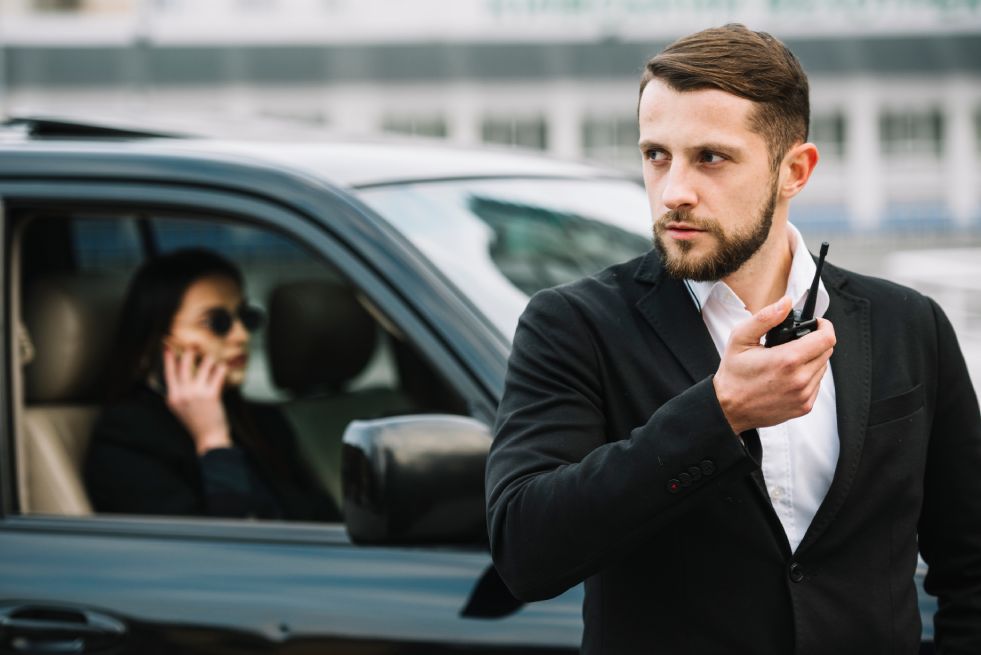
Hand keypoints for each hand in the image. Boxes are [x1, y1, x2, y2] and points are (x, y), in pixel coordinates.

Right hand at [163, 347, 231, 454]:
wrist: (208, 437)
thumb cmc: (196, 424)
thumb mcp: (179, 410)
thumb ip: (177, 395)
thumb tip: (180, 378)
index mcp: (172, 398)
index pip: (168, 374)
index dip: (168, 360)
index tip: (167, 348)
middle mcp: (183, 394)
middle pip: (184, 366)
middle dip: (189, 353)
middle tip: (193, 345)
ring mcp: (197, 394)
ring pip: (202, 367)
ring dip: (208, 360)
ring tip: (211, 357)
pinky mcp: (211, 395)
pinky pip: (217, 375)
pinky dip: (221, 369)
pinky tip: (223, 367)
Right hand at [713, 297, 835, 434]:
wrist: (729, 408)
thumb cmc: (733, 374)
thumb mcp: (741, 338)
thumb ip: (765, 318)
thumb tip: (786, 303)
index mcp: (787, 360)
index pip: (826, 338)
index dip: (824, 326)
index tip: (815, 324)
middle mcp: (799, 379)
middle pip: (827, 352)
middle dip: (816, 342)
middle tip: (796, 341)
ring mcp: (803, 395)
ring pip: (823, 368)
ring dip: (812, 359)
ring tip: (790, 359)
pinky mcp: (804, 406)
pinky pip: (817, 384)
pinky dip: (808, 376)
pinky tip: (789, 375)